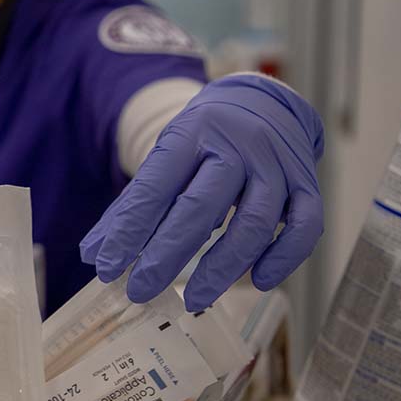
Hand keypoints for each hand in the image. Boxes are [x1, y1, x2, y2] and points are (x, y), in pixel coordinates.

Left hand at [80, 74, 323, 311]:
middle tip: (140, 291)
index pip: (155, 188)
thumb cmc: (204, 139)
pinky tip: (258, 281)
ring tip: (193, 299)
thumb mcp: (165, 158)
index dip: (129, 232)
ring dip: (223, 268)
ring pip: (255, 223)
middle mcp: (237, 146)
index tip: (107, 268)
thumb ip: (131, 206)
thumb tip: (93, 254)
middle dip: (166, 255)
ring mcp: (277, 164)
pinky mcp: (308, 183)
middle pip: (201, 207)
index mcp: (190, 135)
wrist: (262, 101)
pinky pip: (305, 226)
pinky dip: (283, 258)